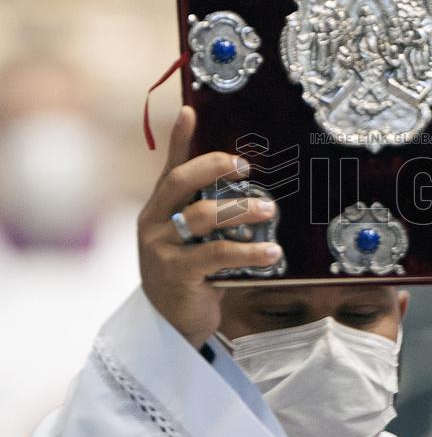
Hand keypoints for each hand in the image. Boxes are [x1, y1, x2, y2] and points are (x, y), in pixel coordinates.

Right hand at [138, 107, 282, 346]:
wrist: (170, 325)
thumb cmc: (189, 276)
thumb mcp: (194, 241)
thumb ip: (209, 216)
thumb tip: (249, 194)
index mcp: (159, 209)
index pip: (169, 168)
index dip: (178, 138)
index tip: (190, 111)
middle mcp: (154, 222)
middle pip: (180, 181)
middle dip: (214, 167)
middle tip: (245, 166)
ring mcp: (162, 247)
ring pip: (202, 215)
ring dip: (241, 209)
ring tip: (270, 209)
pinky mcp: (177, 273)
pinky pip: (217, 253)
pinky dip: (248, 250)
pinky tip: (271, 250)